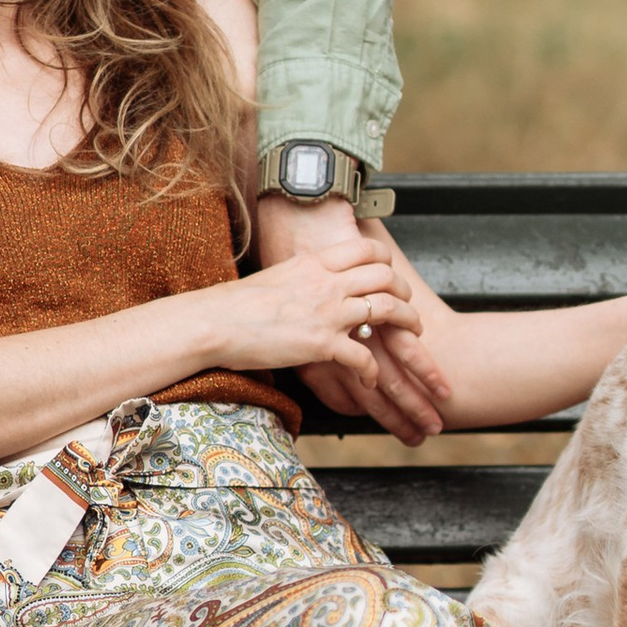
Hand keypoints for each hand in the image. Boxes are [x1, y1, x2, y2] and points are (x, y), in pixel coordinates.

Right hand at [220, 211, 431, 423]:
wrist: (215, 322)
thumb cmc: (235, 304)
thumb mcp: (276, 277)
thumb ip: (303, 277)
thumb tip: (311, 281)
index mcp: (315, 263)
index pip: (366, 249)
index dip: (386, 261)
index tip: (390, 275)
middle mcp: (327, 283)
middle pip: (385, 276)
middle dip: (404, 292)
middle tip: (407, 307)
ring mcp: (327, 312)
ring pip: (387, 309)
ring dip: (406, 324)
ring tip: (411, 338)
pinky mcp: (321, 344)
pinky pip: (364, 356)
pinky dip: (373, 369)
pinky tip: (369, 377)